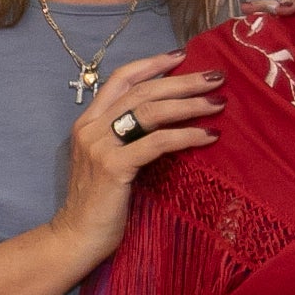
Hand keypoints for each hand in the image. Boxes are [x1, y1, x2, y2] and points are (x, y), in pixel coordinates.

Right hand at [47, 53, 225, 263]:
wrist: (76, 238)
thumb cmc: (99, 205)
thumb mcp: (110, 161)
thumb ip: (127, 138)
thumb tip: (170, 118)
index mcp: (88, 122)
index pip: (120, 79)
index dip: (152, 64)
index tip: (182, 55)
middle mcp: (91, 128)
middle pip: (142, 91)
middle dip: (183, 81)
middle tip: (216, 77)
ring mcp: (100, 147)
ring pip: (151, 111)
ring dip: (189, 104)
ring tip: (218, 104)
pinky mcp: (114, 167)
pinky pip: (157, 142)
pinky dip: (186, 136)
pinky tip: (209, 136)